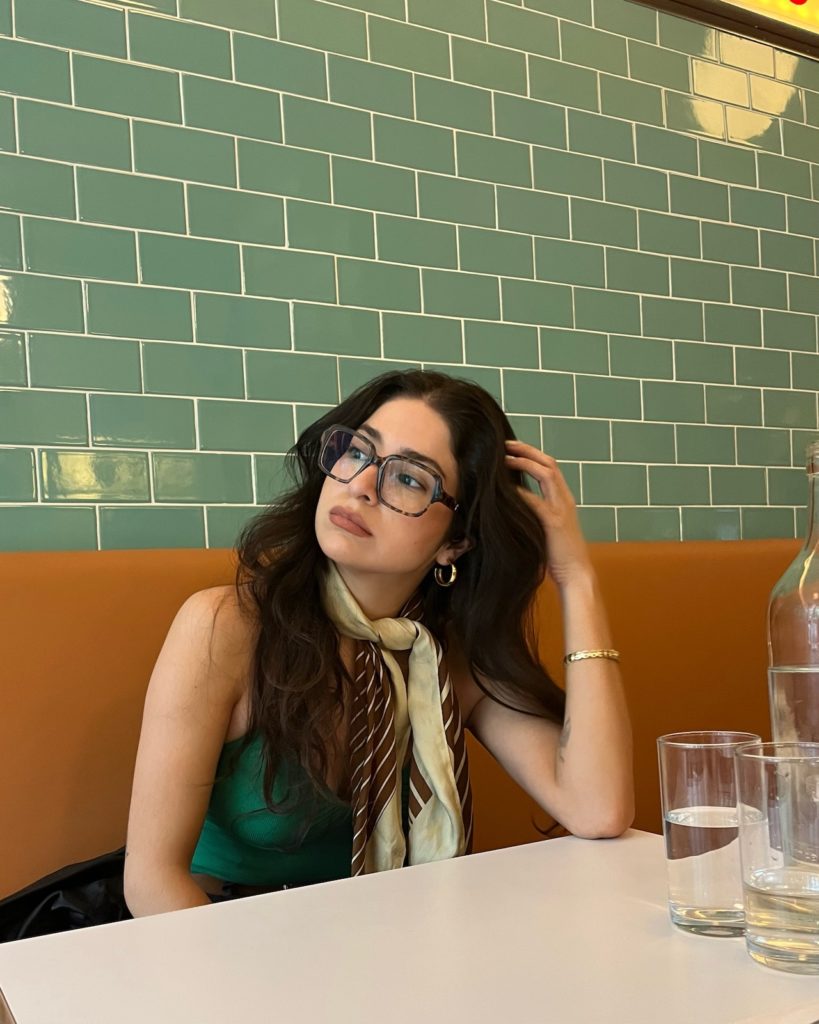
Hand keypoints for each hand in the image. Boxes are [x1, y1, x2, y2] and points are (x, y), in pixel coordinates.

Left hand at [504, 440, 591, 587]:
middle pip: (549, 463)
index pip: (550, 467)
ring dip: (525, 461)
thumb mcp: (546, 528)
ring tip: (505, 456)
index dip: (531, 455)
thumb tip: (510, 505)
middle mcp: (565, 499)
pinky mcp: (554, 522)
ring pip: (547, 473)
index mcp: (564, 499)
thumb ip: (534, 514)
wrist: (576, 574)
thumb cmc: (558, 555)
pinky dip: (520, 491)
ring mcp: (561, 509)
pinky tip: (505, 487)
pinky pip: (536, 500)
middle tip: (505, 443)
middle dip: (527, 450)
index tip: (512, 449)